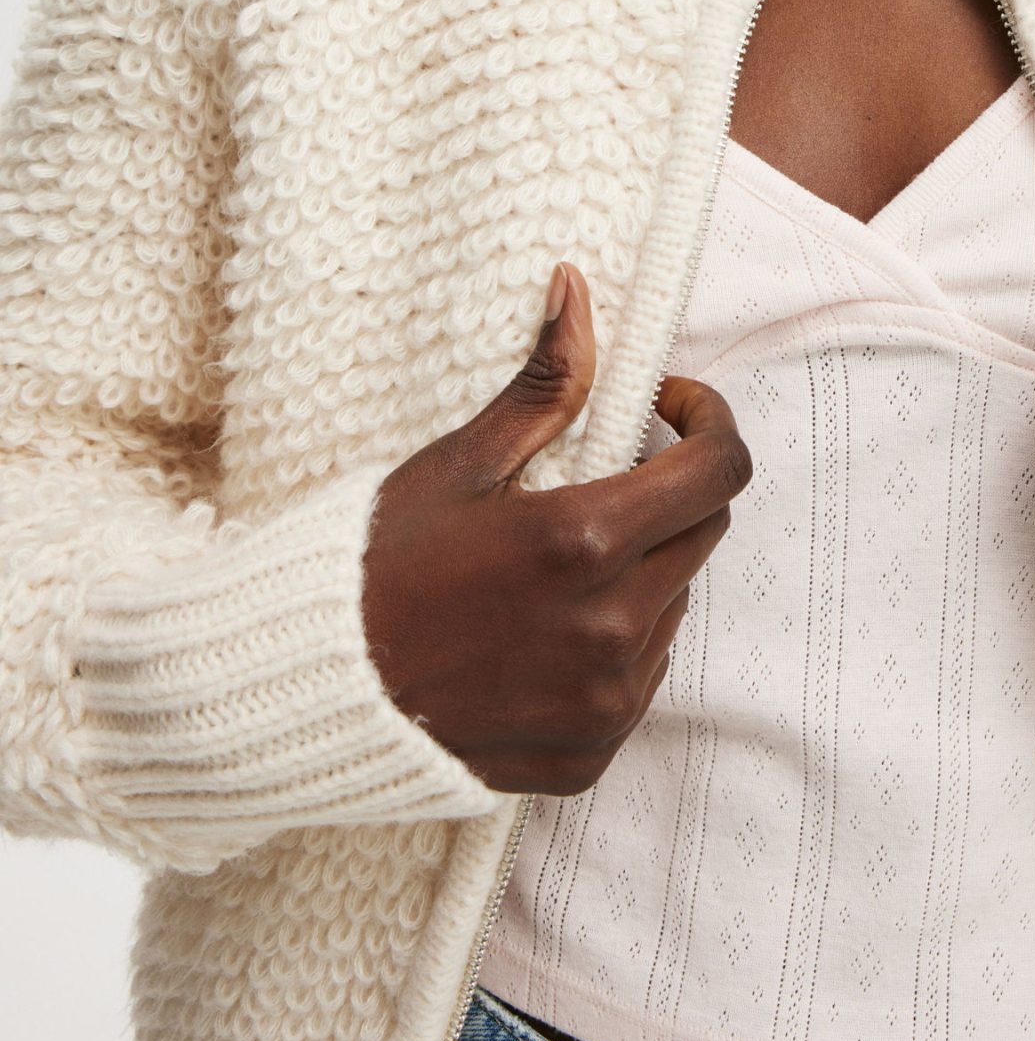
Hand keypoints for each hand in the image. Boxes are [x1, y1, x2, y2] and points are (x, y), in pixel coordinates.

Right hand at [360, 263, 751, 793]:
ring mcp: (605, 701)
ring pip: (676, 604)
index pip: (719, 470)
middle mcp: (611, 630)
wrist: (309, 696)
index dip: (708, 422)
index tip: (669, 407)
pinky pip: (643, 676)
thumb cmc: (377, 565)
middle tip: (600, 476)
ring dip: (643, 568)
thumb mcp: (461, 462)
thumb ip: (544, 383)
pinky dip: (617, 640)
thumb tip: (577, 287)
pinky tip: (545, 627)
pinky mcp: (590, 753)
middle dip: (671, 489)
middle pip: (705, 534)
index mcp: (585, 543)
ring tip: (557, 562)